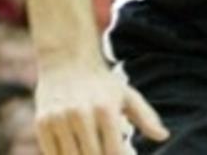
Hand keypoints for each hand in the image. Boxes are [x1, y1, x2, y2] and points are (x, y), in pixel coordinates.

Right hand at [36, 61, 167, 154]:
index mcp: (106, 109)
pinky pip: (52, 154)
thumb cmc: (103, 84)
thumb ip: (146, 117)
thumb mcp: (127, 96)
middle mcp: (81, 114)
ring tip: (91, 148)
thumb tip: (164, 136)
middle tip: (106, 151)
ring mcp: (59, 119)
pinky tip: (75, 150)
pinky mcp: (42, 123)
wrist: (67, 61)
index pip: (114, 152)